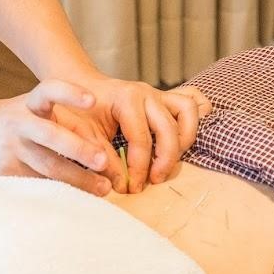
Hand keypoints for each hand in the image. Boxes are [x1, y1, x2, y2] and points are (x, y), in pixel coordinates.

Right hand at [0, 79, 112, 195]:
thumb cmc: (14, 120)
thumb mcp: (32, 110)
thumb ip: (61, 121)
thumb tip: (102, 148)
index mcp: (30, 103)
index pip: (49, 90)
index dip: (70, 93)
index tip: (93, 99)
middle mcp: (19, 123)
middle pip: (50, 135)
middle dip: (78, 149)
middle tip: (103, 161)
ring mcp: (11, 148)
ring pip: (47, 166)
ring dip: (77, 179)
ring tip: (102, 188)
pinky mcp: (5, 171)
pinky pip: (37, 183)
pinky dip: (60, 191)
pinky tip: (78, 198)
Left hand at [47, 74, 211, 193]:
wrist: (79, 86)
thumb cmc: (81, 110)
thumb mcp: (87, 135)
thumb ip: (104, 159)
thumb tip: (123, 184)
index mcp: (126, 99)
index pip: (141, 138)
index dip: (139, 167)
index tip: (133, 187)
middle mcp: (146, 93)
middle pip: (169, 128)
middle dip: (165, 159)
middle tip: (154, 180)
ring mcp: (158, 94)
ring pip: (187, 111)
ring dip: (184, 139)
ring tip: (170, 161)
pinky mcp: (165, 99)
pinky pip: (192, 101)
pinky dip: (193, 120)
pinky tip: (185, 139)